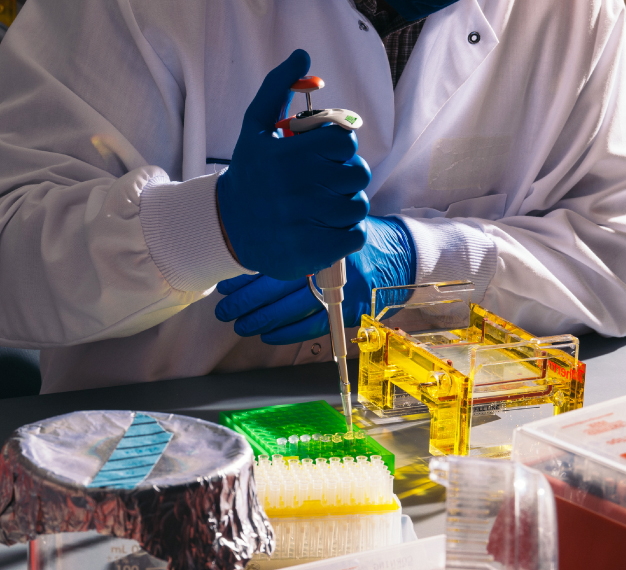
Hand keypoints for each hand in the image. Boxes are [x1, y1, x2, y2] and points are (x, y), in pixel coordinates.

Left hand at [215, 216, 415, 343]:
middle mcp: (328, 267)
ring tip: (240, 325)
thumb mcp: (328, 230)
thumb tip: (251, 256)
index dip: (245, 278)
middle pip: (277, 289)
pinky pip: (311, 327)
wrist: (401, 254)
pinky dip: (287, 334)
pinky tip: (268, 335)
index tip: (225, 286)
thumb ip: (297, 241)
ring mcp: (341, 291)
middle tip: (224, 310)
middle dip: (245, 302)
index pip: (273, 263)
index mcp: (318, 244)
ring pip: (290, 311)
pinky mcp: (350, 312)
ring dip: (261, 321)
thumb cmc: (359, 239)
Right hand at [216, 49, 371, 280]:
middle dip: (346, 176)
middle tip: (326, 182)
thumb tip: (302, 55)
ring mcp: (306, 222)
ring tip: (324, 206)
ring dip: (347, 205)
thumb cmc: (250, 173)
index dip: (342, 147)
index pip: (346, 141)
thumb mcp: (255, 127)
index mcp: (286, 155)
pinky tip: (327, 228)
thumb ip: (277, 88)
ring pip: (359, 205)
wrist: (228, 227)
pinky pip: (356, 235)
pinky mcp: (314, 251)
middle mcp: (296, 189)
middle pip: (358, 173)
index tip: (327, 155)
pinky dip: (347, 232)